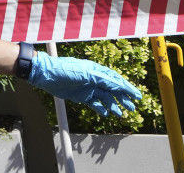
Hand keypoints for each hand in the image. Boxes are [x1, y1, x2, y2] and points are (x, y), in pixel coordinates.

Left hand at [27, 53, 141, 115]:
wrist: (46, 75)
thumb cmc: (65, 69)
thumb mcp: (86, 73)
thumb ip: (102, 79)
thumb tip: (119, 84)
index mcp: (97, 71)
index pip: (116, 80)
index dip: (127, 88)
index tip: (137, 96)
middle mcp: (94, 79)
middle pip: (112, 90)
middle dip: (123, 99)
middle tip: (132, 107)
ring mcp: (88, 88)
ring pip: (105, 98)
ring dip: (113, 106)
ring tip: (120, 114)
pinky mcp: (81, 96)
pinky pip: (94, 104)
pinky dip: (100, 109)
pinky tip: (106, 114)